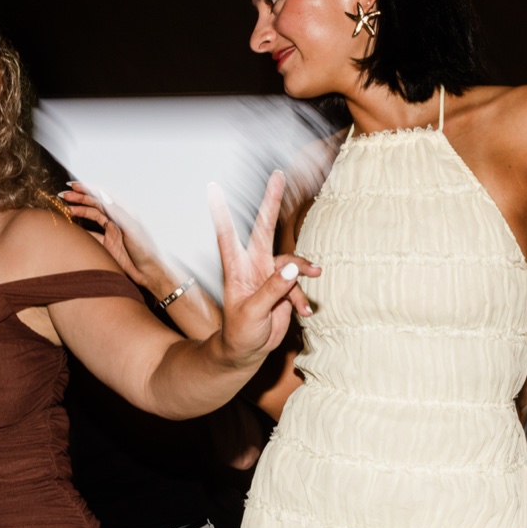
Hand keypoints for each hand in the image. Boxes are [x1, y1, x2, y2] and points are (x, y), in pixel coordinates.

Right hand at [60, 182, 169, 292]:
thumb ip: (116, 213)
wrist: (152, 273)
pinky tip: (72, 229)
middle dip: (80, 198)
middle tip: (63, 195)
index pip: (103, 195)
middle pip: (96, 204)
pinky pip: (93, 235)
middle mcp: (118, 219)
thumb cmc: (147, 249)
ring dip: (80, 212)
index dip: (88, 189)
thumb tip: (101, 197)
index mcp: (125, 212)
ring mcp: (113, 232)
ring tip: (66, 209)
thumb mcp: (132, 228)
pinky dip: (82, 231)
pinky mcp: (109, 245)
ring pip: (93, 217)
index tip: (74, 186)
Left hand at [209, 172, 319, 365]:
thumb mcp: (253, 312)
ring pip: (291, 261)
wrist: (247, 351)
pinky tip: (304, 313)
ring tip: (313, 282)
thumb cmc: (239, 333)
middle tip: (278, 176)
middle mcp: (253, 265)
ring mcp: (269, 274)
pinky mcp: (283, 287)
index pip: (227, 235)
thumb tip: (291, 266)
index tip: (214, 189)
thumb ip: (272, 289)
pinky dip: (303, 298)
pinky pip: (299, 284)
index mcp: (237, 269)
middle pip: (263, 228)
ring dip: (303, 271)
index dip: (222, 212)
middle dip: (271, 202)